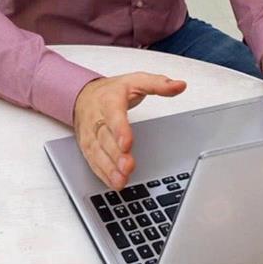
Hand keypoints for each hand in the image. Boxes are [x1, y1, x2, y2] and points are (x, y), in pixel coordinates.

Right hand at [72, 73, 186, 190]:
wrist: (83, 96)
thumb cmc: (111, 91)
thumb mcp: (136, 81)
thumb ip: (158, 84)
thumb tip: (179, 85)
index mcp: (109, 100)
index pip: (114, 115)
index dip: (120, 129)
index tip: (127, 143)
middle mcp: (97, 118)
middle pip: (105, 138)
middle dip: (115, 155)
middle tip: (127, 167)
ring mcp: (90, 134)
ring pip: (97, 152)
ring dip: (108, 168)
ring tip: (121, 180)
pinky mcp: (87, 146)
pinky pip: (93, 161)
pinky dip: (102, 173)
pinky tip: (113, 182)